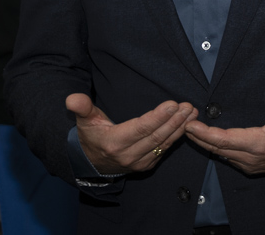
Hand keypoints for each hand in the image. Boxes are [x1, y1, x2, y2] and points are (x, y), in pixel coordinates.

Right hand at [66, 93, 196, 173]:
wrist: (92, 163)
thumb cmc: (92, 136)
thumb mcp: (85, 121)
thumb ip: (82, 108)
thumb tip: (72, 98)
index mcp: (114, 142)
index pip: (140, 128)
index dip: (158, 117)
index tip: (173, 104)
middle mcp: (128, 155)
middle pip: (156, 136)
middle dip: (174, 120)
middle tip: (188, 106)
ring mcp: (138, 162)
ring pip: (163, 143)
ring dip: (179, 127)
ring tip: (192, 112)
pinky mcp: (147, 165)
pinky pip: (164, 150)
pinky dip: (176, 137)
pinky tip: (186, 124)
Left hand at [184, 90, 264, 174]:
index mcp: (259, 143)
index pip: (224, 140)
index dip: (205, 133)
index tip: (190, 125)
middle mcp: (251, 157)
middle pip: (217, 149)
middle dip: (198, 138)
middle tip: (183, 125)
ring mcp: (250, 165)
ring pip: (221, 155)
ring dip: (206, 143)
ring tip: (192, 131)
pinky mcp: (252, 167)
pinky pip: (228, 158)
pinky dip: (217, 148)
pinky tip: (210, 141)